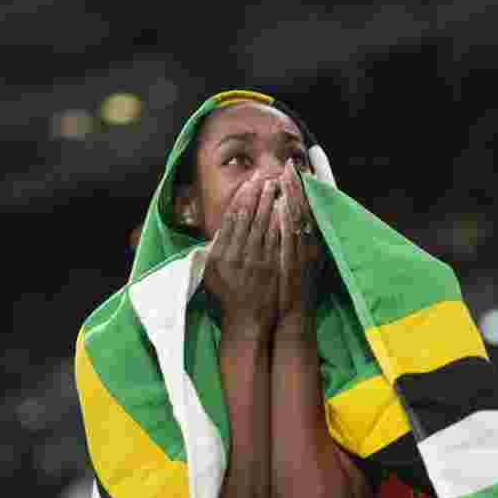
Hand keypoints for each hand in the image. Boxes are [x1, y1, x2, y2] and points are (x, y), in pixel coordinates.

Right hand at [204, 175, 281, 335]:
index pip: (232, 219)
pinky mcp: (272, 267)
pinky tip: (284, 208)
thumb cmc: (229, 297)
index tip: (248, 184)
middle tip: (263, 177)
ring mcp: (256, 261)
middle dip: (256, 194)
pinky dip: (280, 222)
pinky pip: (276, 239)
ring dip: (269, 203)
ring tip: (275, 186)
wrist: (247, 321)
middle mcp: (237, 255)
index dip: (241, 199)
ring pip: (263, 224)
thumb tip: (223, 228)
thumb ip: (216, 250)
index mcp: (221, 254)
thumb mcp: (213, 274)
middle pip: (248, 217)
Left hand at [274, 167, 325, 322]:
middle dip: (296, 186)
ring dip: (292, 197)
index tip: (296, 169)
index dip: (301, 189)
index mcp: (310, 243)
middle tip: (289, 165)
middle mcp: (309, 245)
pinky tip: (281, 205)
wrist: (293, 316)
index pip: (306, 209)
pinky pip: (291, 236)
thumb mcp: (297, 261)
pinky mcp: (295, 262)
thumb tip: (284, 218)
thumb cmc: (292, 289)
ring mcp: (303, 253)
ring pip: (298, 219)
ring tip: (284, 177)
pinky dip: (287, 220)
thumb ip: (294, 240)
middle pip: (304, 209)